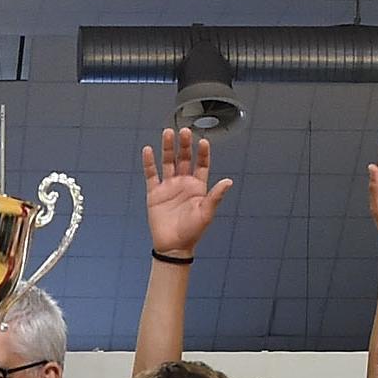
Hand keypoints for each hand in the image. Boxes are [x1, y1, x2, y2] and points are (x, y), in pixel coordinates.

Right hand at [142, 127, 230, 258]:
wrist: (173, 246)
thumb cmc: (192, 232)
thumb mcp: (206, 213)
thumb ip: (216, 196)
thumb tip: (228, 181)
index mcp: (198, 187)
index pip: (202, 164)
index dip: (202, 153)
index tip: (203, 141)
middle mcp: (183, 183)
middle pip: (184, 159)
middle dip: (184, 145)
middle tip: (184, 131)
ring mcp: (168, 186)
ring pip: (168, 162)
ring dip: (168, 148)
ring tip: (168, 133)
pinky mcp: (154, 193)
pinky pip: (151, 175)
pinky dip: (149, 163)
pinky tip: (149, 151)